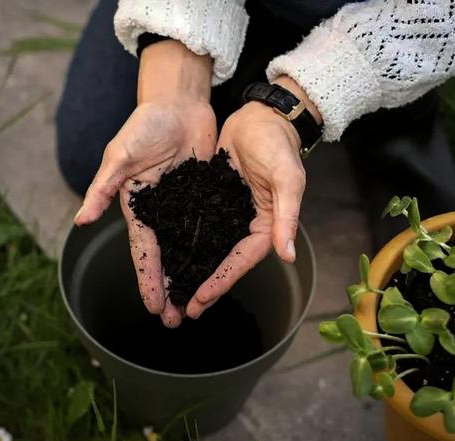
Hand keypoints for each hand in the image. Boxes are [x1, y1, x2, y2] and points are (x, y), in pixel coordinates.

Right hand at [74, 41, 215, 327]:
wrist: (177, 102)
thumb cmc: (143, 125)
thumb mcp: (120, 157)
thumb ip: (102, 189)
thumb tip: (80, 221)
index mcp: (137, 207)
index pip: (144, 252)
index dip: (149, 281)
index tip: (155, 308)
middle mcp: (160, 211)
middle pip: (166, 258)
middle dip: (170, 289)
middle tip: (176, 321)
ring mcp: (182, 205)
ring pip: (187, 248)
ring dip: (190, 275)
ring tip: (197, 304)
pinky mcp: (203, 194)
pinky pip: (208, 226)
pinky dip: (211, 248)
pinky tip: (219, 268)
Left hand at [185, 76, 320, 318]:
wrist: (261, 116)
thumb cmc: (278, 145)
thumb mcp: (287, 179)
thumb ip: (287, 217)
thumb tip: (287, 255)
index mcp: (267, 224)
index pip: (242, 260)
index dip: (221, 280)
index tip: (200, 299)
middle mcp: (245, 223)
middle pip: (222, 261)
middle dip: (203, 286)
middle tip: (181, 310)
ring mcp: (227, 212)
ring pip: (207, 248)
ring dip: (191, 269)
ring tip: (171, 292)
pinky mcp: (212, 199)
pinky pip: (197, 225)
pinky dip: (184, 242)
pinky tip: (167, 255)